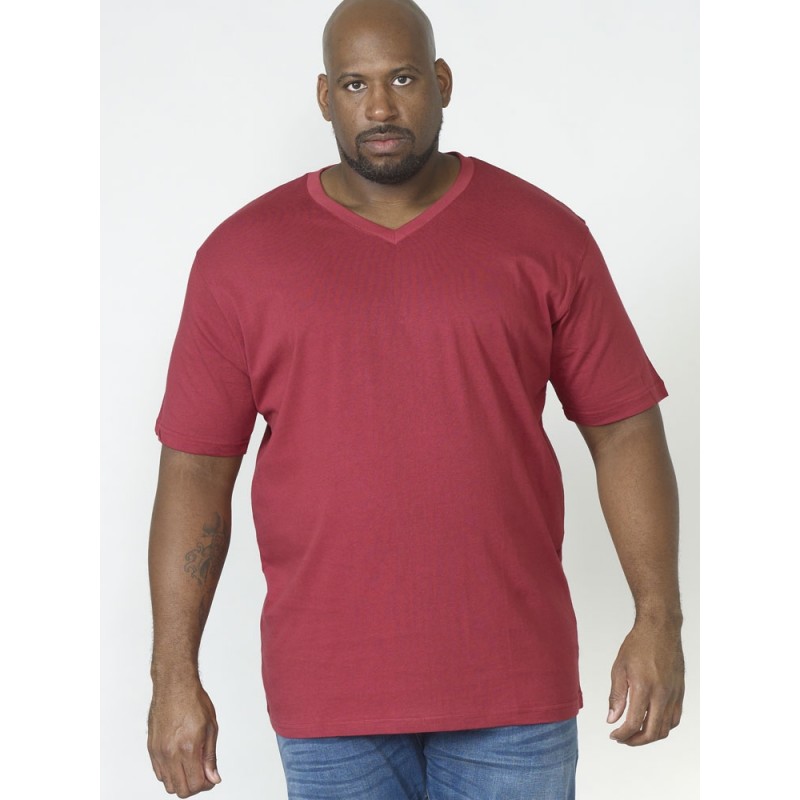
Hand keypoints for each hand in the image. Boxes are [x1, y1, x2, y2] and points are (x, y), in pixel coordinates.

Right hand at [148, 679, 220, 796]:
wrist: (174, 685)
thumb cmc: (194, 701)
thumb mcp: (211, 727)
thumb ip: (210, 756)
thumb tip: (213, 778)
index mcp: (188, 748)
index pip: (195, 784)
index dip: (206, 785)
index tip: (211, 777)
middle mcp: (170, 753)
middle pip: (181, 789)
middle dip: (194, 786)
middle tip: (203, 773)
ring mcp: (158, 752)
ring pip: (168, 784)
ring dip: (181, 781)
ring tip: (191, 766)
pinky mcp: (151, 748)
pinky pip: (159, 773)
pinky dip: (170, 773)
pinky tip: (180, 760)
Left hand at [607, 620, 684, 745]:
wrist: (660, 629)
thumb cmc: (638, 645)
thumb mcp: (619, 668)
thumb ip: (616, 696)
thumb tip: (612, 718)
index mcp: (644, 688)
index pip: (634, 722)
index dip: (623, 734)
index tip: (614, 735)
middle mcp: (662, 694)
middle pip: (652, 732)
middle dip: (635, 741)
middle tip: (623, 739)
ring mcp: (673, 694)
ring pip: (665, 729)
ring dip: (650, 736)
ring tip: (635, 733)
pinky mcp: (680, 692)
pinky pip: (674, 718)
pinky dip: (663, 727)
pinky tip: (651, 722)